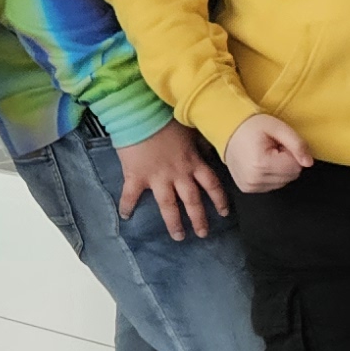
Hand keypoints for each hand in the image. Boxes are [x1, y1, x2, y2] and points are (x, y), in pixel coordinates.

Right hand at [114, 121, 229, 236]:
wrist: (140, 113)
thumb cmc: (166, 119)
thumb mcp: (190, 130)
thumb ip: (199, 144)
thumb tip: (209, 151)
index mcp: (193, 163)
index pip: (212, 185)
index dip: (219, 200)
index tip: (224, 213)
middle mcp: (178, 174)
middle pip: (192, 201)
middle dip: (199, 219)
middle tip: (203, 234)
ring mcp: (157, 178)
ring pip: (169, 206)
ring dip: (174, 223)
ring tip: (178, 237)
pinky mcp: (136, 176)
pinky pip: (131, 195)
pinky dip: (127, 206)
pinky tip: (125, 217)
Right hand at [225, 112, 313, 191]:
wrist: (228, 130)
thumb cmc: (251, 126)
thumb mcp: (278, 127)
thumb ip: (297, 144)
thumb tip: (309, 162)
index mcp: (261, 164)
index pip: (296, 167)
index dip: (292, 153)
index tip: (279, 144)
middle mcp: (254, 180)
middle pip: (290, 176)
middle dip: (286, 161)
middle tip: (272, 148)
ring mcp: (250, 186)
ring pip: (283, 182)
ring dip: (279, 168)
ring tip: (266, 154)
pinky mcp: (248, 189)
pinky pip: (272, 185)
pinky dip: (271, 174)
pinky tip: (261, 163)